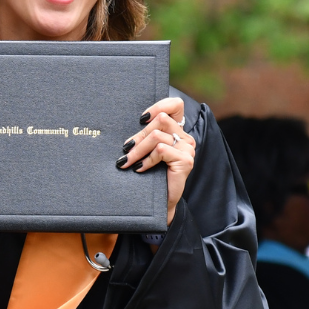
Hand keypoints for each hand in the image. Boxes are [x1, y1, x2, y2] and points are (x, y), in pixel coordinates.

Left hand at [117, 98, 195, 224]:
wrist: (159, 203)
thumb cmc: (150, 175)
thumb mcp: (146, 151)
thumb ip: (144, 135)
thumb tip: (121, 123)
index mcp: (178, 131)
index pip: (175, 105)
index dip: (159, 105)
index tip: (141, 118)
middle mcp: (186, 137)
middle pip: (160, 120)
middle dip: (139, 135)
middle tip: (125, 149)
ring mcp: (187, 149)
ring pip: (157, 135)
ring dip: (138, 149)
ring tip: (126, 161)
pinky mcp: (185, 160)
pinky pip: (160, 150)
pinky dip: (146, 160)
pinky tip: (140, 169)